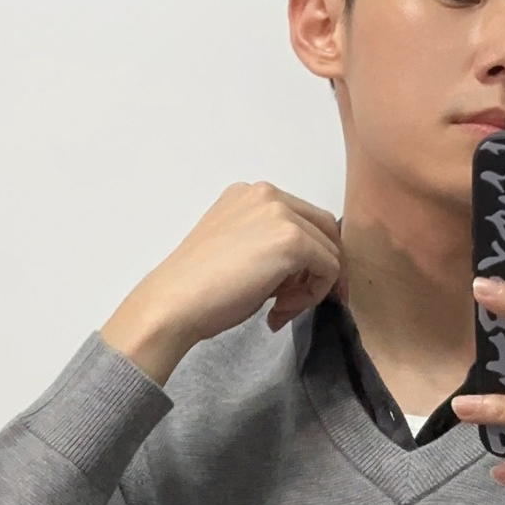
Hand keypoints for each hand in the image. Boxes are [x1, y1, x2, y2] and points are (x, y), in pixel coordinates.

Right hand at [101, 182, 343, 385]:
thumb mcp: (239, 253)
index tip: (290, 293)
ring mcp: (280, 213)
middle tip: (295, 304)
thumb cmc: (199, 289)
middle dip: (319, 270)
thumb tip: (306, 270)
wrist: (175, 302)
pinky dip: (313, 296)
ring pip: (330, 251)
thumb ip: (270, 248)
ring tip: (279, 310)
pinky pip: (329, 269)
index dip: (306, 260)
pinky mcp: (292, 239)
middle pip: (325, 229)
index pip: (303, 220)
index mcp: (250, 195)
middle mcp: (267, 194)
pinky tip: (279, 311)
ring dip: (312, 287)